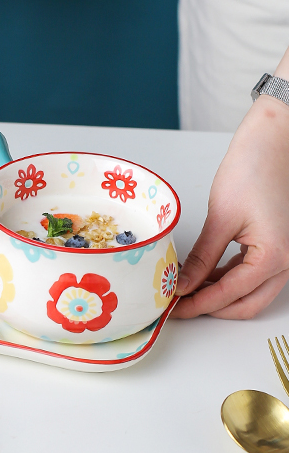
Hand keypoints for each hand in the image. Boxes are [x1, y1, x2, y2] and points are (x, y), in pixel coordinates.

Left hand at [175, 96, 288, 318]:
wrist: (272, 143)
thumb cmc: (252, 171)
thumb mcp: (221, 217)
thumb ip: (203, 257)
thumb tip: (183, 284)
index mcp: (274, 258)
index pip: (231, 295)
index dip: (199, 305)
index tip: (174, 309)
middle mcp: (286, 264)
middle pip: (246, 304)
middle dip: (211, 308)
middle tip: (178, 306)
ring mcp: (285, 257)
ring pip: (252, 293)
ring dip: (221, 296)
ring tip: (186, 290)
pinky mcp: (277, 247)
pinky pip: (254, 275)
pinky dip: (231, 280)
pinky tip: (205, 275)